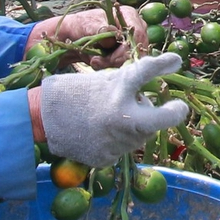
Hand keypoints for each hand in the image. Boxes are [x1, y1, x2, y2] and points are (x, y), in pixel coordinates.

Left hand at [30, 6, 147, 66]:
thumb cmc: (81, 27)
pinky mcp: (128, 54)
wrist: (74, 38)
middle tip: (97, 62)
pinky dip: (111, 67)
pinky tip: (99, 63)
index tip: (111, 60)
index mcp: (129, 15)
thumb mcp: (87, 25)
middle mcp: (136, 28)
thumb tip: (113, 35)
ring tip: (95, 61)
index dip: (127, 49)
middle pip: (137, 49)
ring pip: (132, 59)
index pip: (138, 34)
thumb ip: (101, 30)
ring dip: (113, 64)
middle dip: (118, 59)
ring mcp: (133, 42)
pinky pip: (126, 65)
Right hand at [38, 54, 189, 167]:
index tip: (177, 62)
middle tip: (178, 108)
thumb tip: (154, 96)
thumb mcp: (101, 80)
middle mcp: (121, 116)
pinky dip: (119, 140)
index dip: (164, 64)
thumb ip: (128, 86)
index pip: (147, 71)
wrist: (41, 118)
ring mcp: (115, 140)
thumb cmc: (72, 93)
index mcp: (117, 89)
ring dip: (137, 125)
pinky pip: (123, 148)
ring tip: (114, 116)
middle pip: (162, 119)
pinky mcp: (107, 157)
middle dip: (173, 113)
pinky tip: (102, 132)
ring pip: (142, 135)